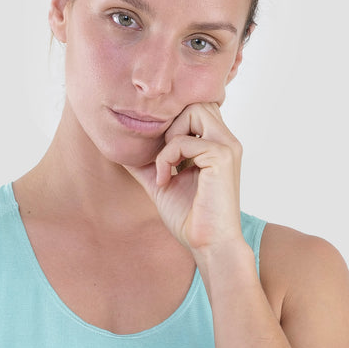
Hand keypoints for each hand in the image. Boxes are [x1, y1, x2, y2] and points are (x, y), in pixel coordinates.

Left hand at [123, 102, 243, 252]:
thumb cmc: (190, 218)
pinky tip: (164, 181)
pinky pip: (184, 141)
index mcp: (217, 144)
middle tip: (161, 156)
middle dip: (171, 123)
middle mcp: (226, 140)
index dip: (172, 121)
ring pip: (193, 111)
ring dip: (170, 137)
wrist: (208, 245)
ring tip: (164, 166)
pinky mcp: (222, 157)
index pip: (195, 108)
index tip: (158, 152)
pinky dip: (166, 158)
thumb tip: (121, 147)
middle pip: (195, 101)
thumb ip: (147, 162)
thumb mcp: (162, 182)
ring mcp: (227, 147)